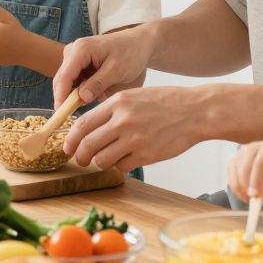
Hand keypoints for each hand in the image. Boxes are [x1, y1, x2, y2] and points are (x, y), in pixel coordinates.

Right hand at [53, 26, 155, 104]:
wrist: (138, 44)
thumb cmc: (130, 54)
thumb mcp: (117, 70)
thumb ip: (98, 84)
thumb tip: (82, 98)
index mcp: (81, 49)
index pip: (65, 76)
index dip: (61, 96)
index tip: (62, 114)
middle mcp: (73, 51)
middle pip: (62, 80)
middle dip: (67, 98)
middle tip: (76, 116)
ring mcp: (74, 57)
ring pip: (68, 82)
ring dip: (77, 94)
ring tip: (97, 98)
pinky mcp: (78, 63)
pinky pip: (75, 81)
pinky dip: (83, 90)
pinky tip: (99, 91)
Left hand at [63, 85, 198, 172]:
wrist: (196, 111)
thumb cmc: (165, 102)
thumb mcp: (134, 96)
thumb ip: (112, 110)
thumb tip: (89, 127)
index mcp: (117, 103)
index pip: (82, 124)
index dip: (71, 139)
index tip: (67, 147)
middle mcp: (123, 121)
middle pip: (87, 145)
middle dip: (80, 156)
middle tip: (81, 160)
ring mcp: (135, 139)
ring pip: (102, 159)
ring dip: (101, 163)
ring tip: (107, 159)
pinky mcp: (147, 155)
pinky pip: (122, 166)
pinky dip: (120, 166)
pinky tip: (127, 159)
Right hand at [227, 140, 262, 200]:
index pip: (260, 163)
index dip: (257, 179)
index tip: (257, 194)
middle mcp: (253, 147)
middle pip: (245, 166)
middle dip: (247, 184)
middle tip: (253, 199)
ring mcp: (241, 153)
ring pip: (235, 171)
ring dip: (241, 188)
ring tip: (253, 199)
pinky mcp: (234, 161)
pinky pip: (231, 176)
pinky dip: (236, 188)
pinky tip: (245, 196)